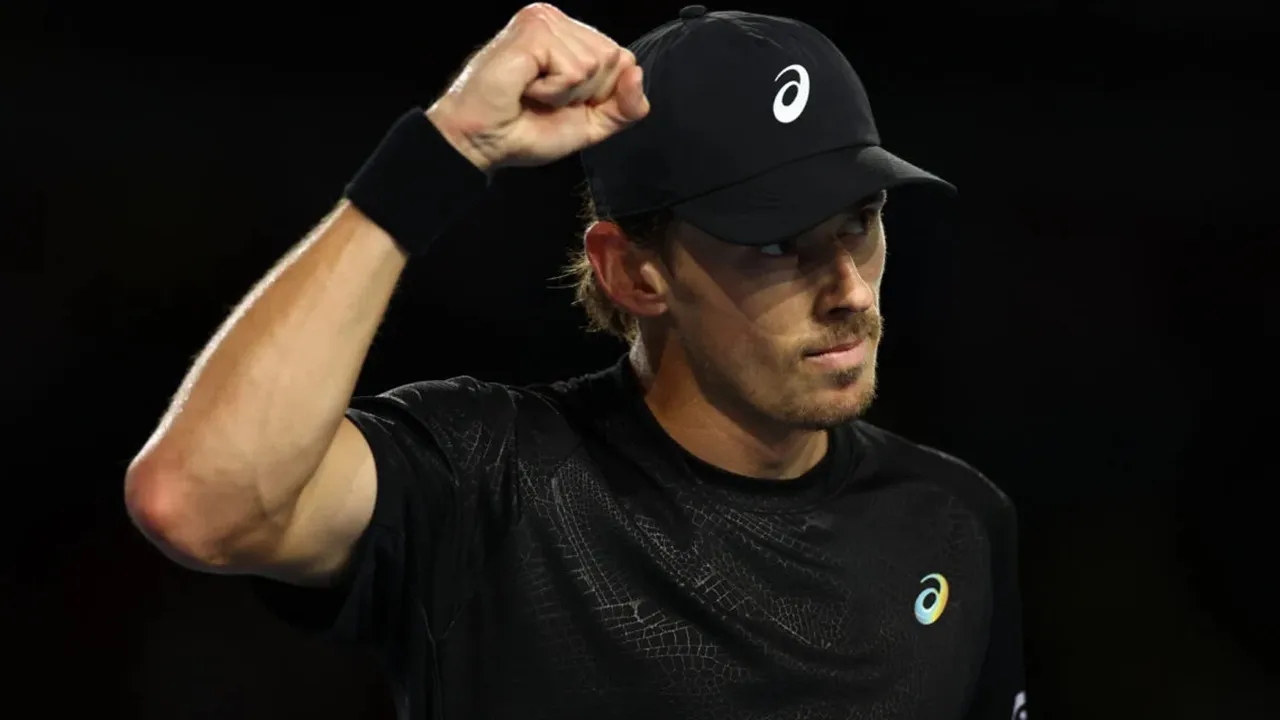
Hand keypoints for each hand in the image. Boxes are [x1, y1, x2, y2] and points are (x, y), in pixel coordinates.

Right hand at [426, 3, 649, 171]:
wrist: (482, 142)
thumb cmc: (524, 130)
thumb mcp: (591, 123)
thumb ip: (625, 106)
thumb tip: (637, 74)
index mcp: (570, 36)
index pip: (622, 60)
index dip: (601, 94)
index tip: (564, 103)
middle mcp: (557, 21)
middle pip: (615, 59)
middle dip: (586, 93)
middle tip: (545, 98)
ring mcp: (545, 21)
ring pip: (596, 64)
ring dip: (566, 94)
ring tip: (533, 93)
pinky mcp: (534, 32)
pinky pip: (575, 70)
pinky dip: (554, 91)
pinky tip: (527, 88)